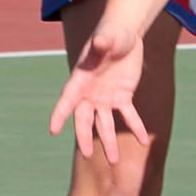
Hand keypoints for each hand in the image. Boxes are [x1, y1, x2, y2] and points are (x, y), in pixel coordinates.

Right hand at [49, 19, 148, 163]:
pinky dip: (135, 127)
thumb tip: (99, 42)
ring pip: (104, 124)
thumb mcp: (107, 37)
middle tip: (88, 155)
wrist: (125, 36)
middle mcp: (89, 93)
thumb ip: (103, 41)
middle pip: (83, 119)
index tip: (53, 130)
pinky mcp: (123, 97)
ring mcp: (105, 98)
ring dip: (109, 141)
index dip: (59, 115)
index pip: (66, 100)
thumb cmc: (111, 34)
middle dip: (85, 137)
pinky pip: (129, 116)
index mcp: (80, 79)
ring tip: (115, 161)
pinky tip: (143, 141)